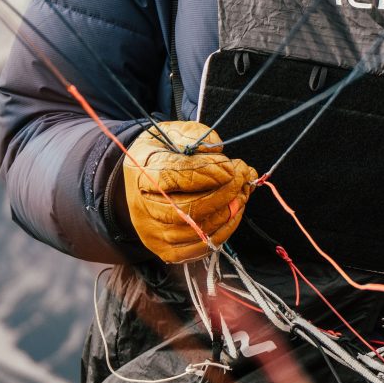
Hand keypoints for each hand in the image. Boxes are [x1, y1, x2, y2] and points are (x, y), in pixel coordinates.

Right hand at [124, 121, 258, 264]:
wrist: (145, 179)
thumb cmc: (163, 153)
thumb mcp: (174, 133)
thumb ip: (196, 138)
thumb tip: (219, 151)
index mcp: (140, 172)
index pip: (171, 176)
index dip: (206, 172)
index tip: (231, 165)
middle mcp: (142, 207)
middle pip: (188, 207)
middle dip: (224, 192)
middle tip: (243, 176)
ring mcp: (153, 232)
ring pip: (198, 229)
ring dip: (229, 210)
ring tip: (243, 191)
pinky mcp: (166, 250)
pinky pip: (201, 247)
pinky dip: (225, 230)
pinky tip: (235, 211)